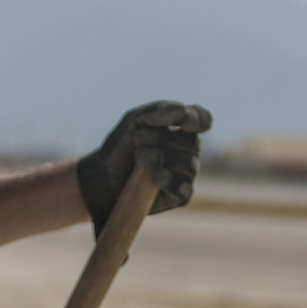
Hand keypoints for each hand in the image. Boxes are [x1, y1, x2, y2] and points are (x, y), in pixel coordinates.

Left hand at [75, 100, 213, 229]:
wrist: (103, 176)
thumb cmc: (121, 147)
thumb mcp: (135, 121)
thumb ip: (158, 112)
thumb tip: (183, 110)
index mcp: (182, 130)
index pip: (202, 121)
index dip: (197, 120)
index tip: (184, 120)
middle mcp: (189, 152)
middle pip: (191, 142)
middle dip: (162, 138)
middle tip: (137, 140)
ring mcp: (185, 175)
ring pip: (188, 165)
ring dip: (160, 157)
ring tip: (138, 156)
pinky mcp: (178, 196)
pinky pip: (184, 189)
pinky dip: (170, 181)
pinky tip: (156, 177)